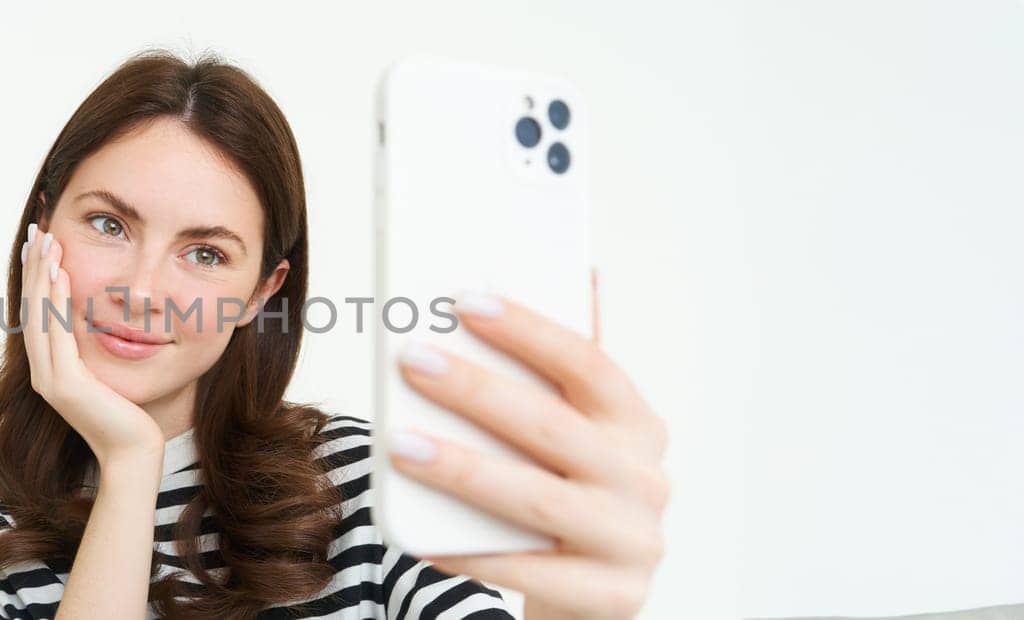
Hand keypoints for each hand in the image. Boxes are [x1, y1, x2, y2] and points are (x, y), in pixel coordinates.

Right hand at [20, 223, 163, 462]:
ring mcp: (50, 380)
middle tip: (38, 231)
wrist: (133, 452)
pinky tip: (60, 274)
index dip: (36, 278)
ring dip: (41, 276)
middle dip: (34, 268)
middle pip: (32, 310)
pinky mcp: (66, 384)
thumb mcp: (106, 374)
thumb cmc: (128, 415)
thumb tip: (97, 320)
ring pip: (40, 316)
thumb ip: (93, 351)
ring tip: (46, 242)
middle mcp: (43, 373)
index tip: (41, 244)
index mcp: (49, 370)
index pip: (38, 315)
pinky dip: (56, 301)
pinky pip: (57, 334)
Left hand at [386, 273, 668, 619]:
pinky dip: (468, 552)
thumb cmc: (564, 496)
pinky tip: (419, 536)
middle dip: (477, 391)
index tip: (465, 302)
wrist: (593, 595)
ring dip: (462, 469)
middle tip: (413, 362)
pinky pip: (526, 571)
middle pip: (553, 427)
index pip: (588, 364)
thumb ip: (558, 374)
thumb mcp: (575, 435)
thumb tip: (561, 279)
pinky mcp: (612, 597)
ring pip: (536, 500)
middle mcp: (644, 480)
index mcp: (637, 425)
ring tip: (400, 445)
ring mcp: (632, 541)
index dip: (528, 330)